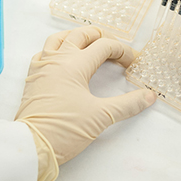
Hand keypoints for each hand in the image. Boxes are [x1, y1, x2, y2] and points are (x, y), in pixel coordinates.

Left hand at [15, 26, 155, 180]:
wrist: (32, 145)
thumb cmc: (64, 129)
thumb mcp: (101, 116)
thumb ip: (128, 104)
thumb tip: (149, 96)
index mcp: (74, 64)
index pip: (104, 46)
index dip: (122, 51)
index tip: (131, 63)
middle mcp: (57, 59)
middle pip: (81, 34)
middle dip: (101, 37)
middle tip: (114, 49)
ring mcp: (42, 66)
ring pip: (59, 38)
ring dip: (76, 37)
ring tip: (89, 45)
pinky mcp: (32, 77)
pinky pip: (44, 52)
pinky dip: (56, 50)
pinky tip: (63, 60)